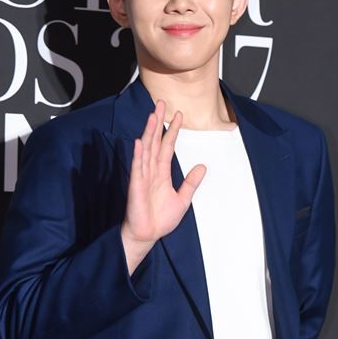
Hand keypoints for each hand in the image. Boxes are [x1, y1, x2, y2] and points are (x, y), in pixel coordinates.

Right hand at [121, 100, 206, 272]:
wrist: (147, 235)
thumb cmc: (160, 219)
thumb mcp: (183, 199)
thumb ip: (191, 183)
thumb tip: (202, 167)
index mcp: (161, 173)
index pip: (167, 146)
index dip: (172, 130)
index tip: (178, 115)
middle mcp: (151, 171)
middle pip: (155, 141)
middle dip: (158, 122)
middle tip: (161, 103)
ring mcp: (142, 176)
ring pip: (146, 149)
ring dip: (149, 132)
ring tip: (152, 115)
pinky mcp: (135, 185)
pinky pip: (137, 167)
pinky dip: (138, 154)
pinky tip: (140, 141)